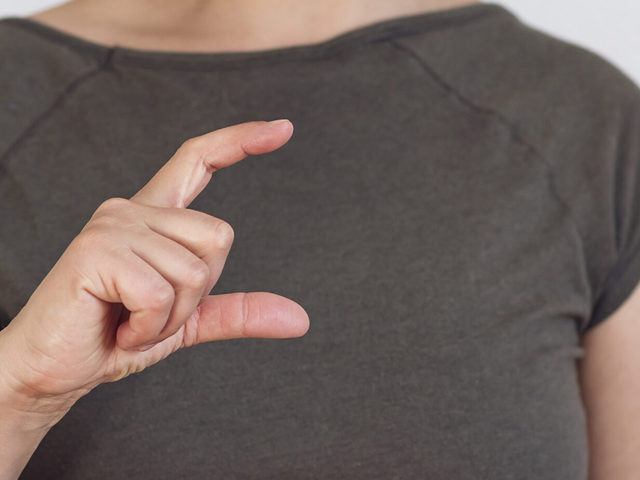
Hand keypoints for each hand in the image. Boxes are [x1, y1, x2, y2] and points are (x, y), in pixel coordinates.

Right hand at [0, 119, 308, 417]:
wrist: (57, 370)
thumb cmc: (115, 337)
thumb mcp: (189, 321)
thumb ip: (239, 312)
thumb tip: (301, 320)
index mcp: (154, 218)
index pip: (199, 160)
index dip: (241, 141)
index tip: (283, 128)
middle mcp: (133, 210)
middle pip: (219, 237)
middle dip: (197, 294)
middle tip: (151, 314)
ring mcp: (113, 225)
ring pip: (194, 272)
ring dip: (170, 317)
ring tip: (130, 321)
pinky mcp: (96, 251)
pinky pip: (161, 293)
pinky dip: (149, 328)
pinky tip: (118, 328)